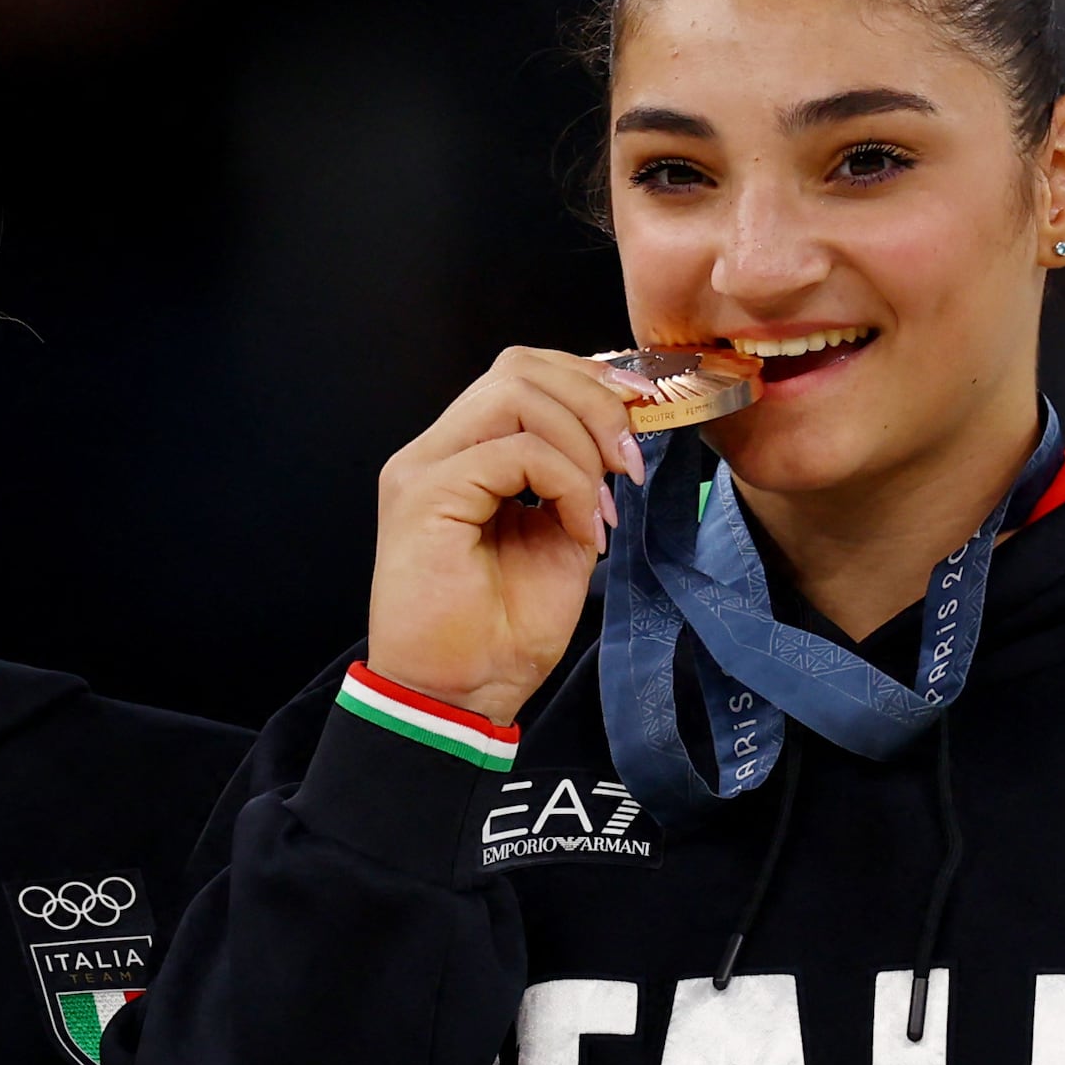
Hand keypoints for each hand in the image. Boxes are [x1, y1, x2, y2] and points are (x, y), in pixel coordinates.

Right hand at [367, 348, 655, 724]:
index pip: (522, 374)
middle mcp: (434, 451)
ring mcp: (423, 468)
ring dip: (582, 442)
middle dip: (593, 399)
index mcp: (460, 456)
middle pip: (519, 367)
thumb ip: (576, 479)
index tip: (641, 420)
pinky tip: (582, 530)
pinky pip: (516, 453)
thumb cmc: (501, 635)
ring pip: (516, 394)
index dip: (589, 382)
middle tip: (630, 459)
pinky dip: (567, 483)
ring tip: (605, 504)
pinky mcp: (424, 495)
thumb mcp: (560, 537)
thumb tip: (619, 435)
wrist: (459, 698)